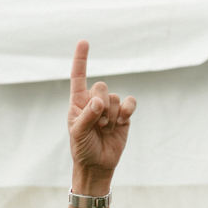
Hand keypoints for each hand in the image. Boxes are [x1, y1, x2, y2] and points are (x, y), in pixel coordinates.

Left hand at [67, 41, 134, 190]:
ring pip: (116, 97)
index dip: (81, 60)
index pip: (79, 76)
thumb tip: (99, 101)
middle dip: (101, 106)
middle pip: (102, 86)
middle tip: (98, 124)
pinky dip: (128, 109)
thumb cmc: (82, 148)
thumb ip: (87, 116)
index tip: (84, 42)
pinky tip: (123, 121)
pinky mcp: (124, 114)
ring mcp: (110, 107)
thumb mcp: (79, 133)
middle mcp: (94, 100)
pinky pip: (130, 102)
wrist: (98, 165)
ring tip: (105, 130)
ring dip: (111, 115)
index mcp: (78, 102)